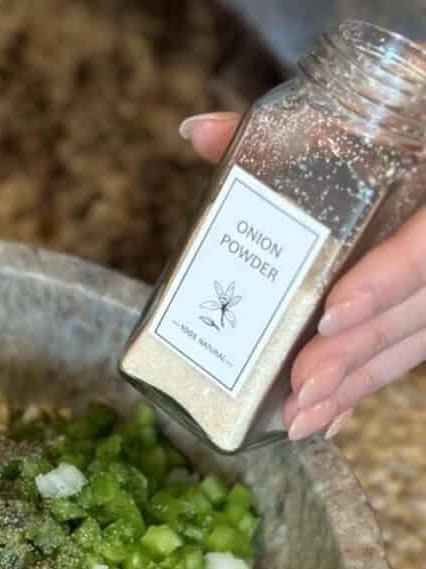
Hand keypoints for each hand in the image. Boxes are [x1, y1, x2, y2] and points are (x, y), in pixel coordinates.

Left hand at [180, 111, 425, 439]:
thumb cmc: (406, 121)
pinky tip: (328, 420)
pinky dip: (367, 385)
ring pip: (414, 340)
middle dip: (355, 351)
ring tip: (300, 419)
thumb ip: (291, 129)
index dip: (387, 279)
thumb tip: (197, 132)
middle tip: (299, 389)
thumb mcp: (368, 116)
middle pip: (417, 308)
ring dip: (357, 383)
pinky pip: (410, 350)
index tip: (331, 311)